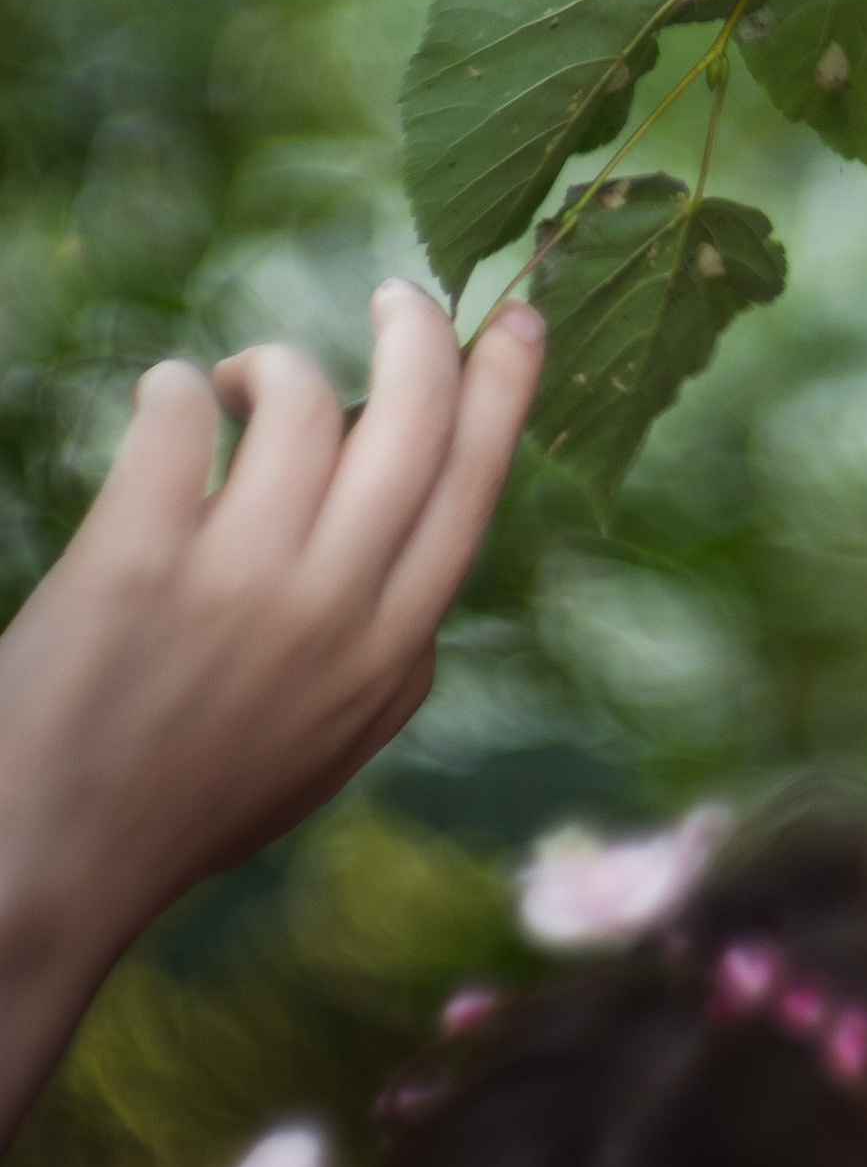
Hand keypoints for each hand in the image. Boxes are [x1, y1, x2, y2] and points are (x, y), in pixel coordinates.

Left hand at [0, 285, 542, 1144]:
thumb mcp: (329, 749)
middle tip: (394, 298)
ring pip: (302, 398)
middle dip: (418, 329)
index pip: (474, 485)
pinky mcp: (137, 557)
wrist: (51, 869)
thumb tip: (428, 579)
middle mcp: (329, 608)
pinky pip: (181, 410)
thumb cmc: (187, 804)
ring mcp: (237, 581)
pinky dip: (176, 387)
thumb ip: (392, 666)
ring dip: (272, 367)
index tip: (515, 323)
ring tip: (236, 389)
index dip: (504, 390)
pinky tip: (166, 406)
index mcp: (389, 652)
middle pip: (412, 418)